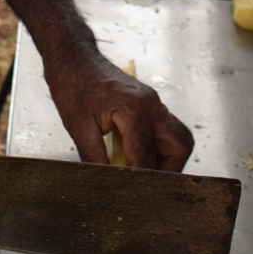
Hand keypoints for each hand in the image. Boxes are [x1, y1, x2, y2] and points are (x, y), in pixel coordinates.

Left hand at [43, 44, 193, 171]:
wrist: (73, 58)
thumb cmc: (73, 85)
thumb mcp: (78, 127)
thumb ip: (95, 158)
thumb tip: (106, 184)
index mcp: (133, 108)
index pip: (146, 155)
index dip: (141, 179)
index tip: (134, 195)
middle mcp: (151, 104)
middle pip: (179, 145)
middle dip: (169, 170)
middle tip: (148, 185)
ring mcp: (153, 103)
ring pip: (177, 137)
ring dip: (167, 159)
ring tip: (145, 173)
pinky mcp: (149, 104)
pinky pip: (165, 130)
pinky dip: (158, 147)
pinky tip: (138, 156)